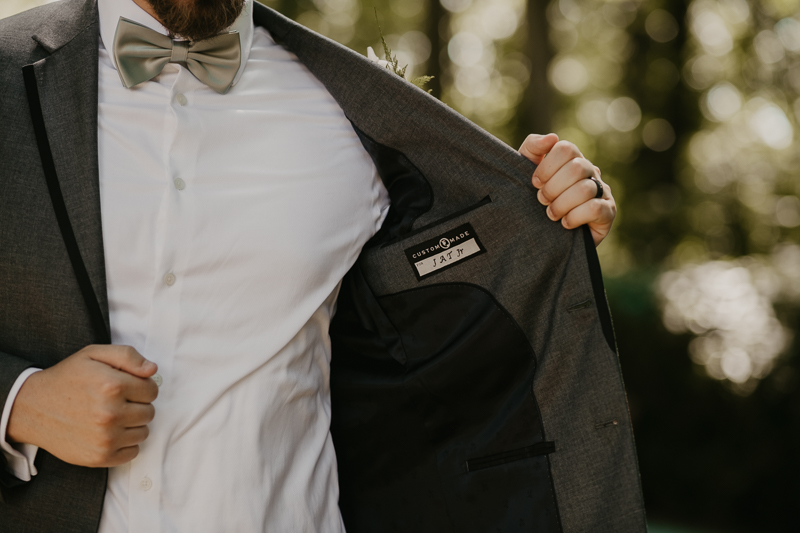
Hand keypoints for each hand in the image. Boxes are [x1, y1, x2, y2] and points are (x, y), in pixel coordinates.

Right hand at [7, 345, 158, 467]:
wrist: (32, 408)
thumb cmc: (67, 378)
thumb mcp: (94, 354)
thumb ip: (128, 356)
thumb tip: (152, 370)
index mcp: (112, 386)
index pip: (152, 390)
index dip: (141, 387)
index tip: (127, 387)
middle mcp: (110, 414)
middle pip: (149, 412)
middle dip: (137, 405)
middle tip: (117, 402)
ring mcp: (105, 438)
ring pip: (143, 433)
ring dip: (132, 425)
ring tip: (111, 417)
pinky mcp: (99, 457)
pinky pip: (132, 452)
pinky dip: (125, 444)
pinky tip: (109, 433)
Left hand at [519, 133, 615, 245]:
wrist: (543, 236)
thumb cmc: (534, 199)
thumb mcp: (525, 171)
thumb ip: (532, 148)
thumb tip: (552, 137)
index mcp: (572, 159)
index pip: (565, 149)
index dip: (547, 167)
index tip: (535, 183)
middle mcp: (591, 171)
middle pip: (577, 168)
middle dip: (553, 187)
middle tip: (541, 201)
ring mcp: (602, 191)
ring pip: (585, 189)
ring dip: (562, 204)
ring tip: (550, 214)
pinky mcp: (608, 212)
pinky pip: (596, 208)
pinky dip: (575, 217)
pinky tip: (565, 224)